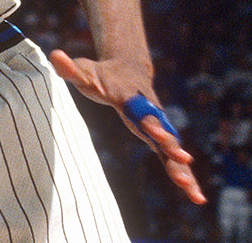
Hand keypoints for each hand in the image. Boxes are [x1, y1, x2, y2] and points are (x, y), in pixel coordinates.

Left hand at [48, 49, 205, 204]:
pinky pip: (171, 160)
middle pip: (162, 132)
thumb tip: (55, 55)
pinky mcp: (159, 139)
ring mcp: (157, 127)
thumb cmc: (102, 73)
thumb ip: (71, 67)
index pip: (140, 110)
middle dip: (171, 146)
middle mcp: (149, 113)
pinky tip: (196, 197)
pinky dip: (184, 177)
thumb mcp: (84, 69)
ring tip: (194, 193)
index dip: (148, 120)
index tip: (156, 131)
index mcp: (132, 98)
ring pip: (171, 151)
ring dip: (182, 171)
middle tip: (184, 160)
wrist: (129, 68)